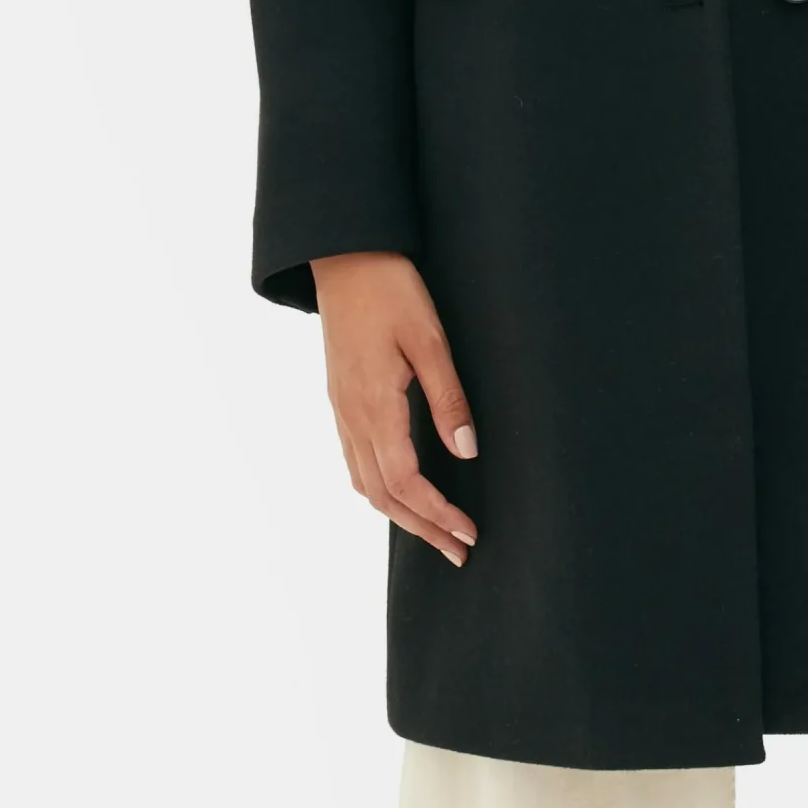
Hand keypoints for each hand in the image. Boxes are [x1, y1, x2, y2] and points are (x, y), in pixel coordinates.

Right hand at [311, 250, 479, 567]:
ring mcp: (340, 410)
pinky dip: (380, 488)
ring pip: (364, 484)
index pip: (404, 482)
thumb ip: (448, 397)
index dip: (437, 514)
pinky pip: (355, 461)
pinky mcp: (340, 400)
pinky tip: (401, 490)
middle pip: (382, 496)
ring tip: (436, 531)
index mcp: (374, 405)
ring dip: (400, 514)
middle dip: (422, 528)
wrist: (345, 257)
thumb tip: (466, 453)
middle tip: (459, 550)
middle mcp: (351, 416)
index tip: (468, 532)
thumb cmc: (391, 290)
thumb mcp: (429, 338)